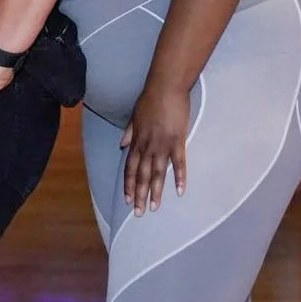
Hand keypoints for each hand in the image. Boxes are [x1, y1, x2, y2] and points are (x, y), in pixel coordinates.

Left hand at [121, 83, 190, 213]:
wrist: (165, 88)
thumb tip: (121, 145)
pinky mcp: (177, 141)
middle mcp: (147, 146)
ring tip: (154, 208)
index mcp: (137, 141)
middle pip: (142, 175)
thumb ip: (129, 133)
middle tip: (138, 213)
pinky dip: (179, 177)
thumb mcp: (134, 116)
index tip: (127, 199)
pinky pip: (178, 163)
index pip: (130, 168)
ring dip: (155, 192)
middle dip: (139, 195)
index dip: (129, 184)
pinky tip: (180, 190)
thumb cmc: (150, 100)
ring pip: (157, 173)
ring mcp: (162, 145)